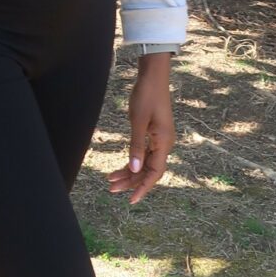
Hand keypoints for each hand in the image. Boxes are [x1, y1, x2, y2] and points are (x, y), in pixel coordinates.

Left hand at [109, 52, 174, 203]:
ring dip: (130, 172)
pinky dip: (132, 161)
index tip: (131, 200)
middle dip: (131, 181)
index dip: (142, 187)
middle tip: (111, 188)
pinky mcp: (154, 134)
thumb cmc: (146, 96)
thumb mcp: (138, 122)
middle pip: (148, 170)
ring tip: (111, 180)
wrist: (153, 76)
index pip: (154, 173)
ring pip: (145, 163)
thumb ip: (136, 147)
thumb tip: (134, 170)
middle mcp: (165, 144)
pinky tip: (121, 167)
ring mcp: (160, 139)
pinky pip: (144, 153)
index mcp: (164, 143)